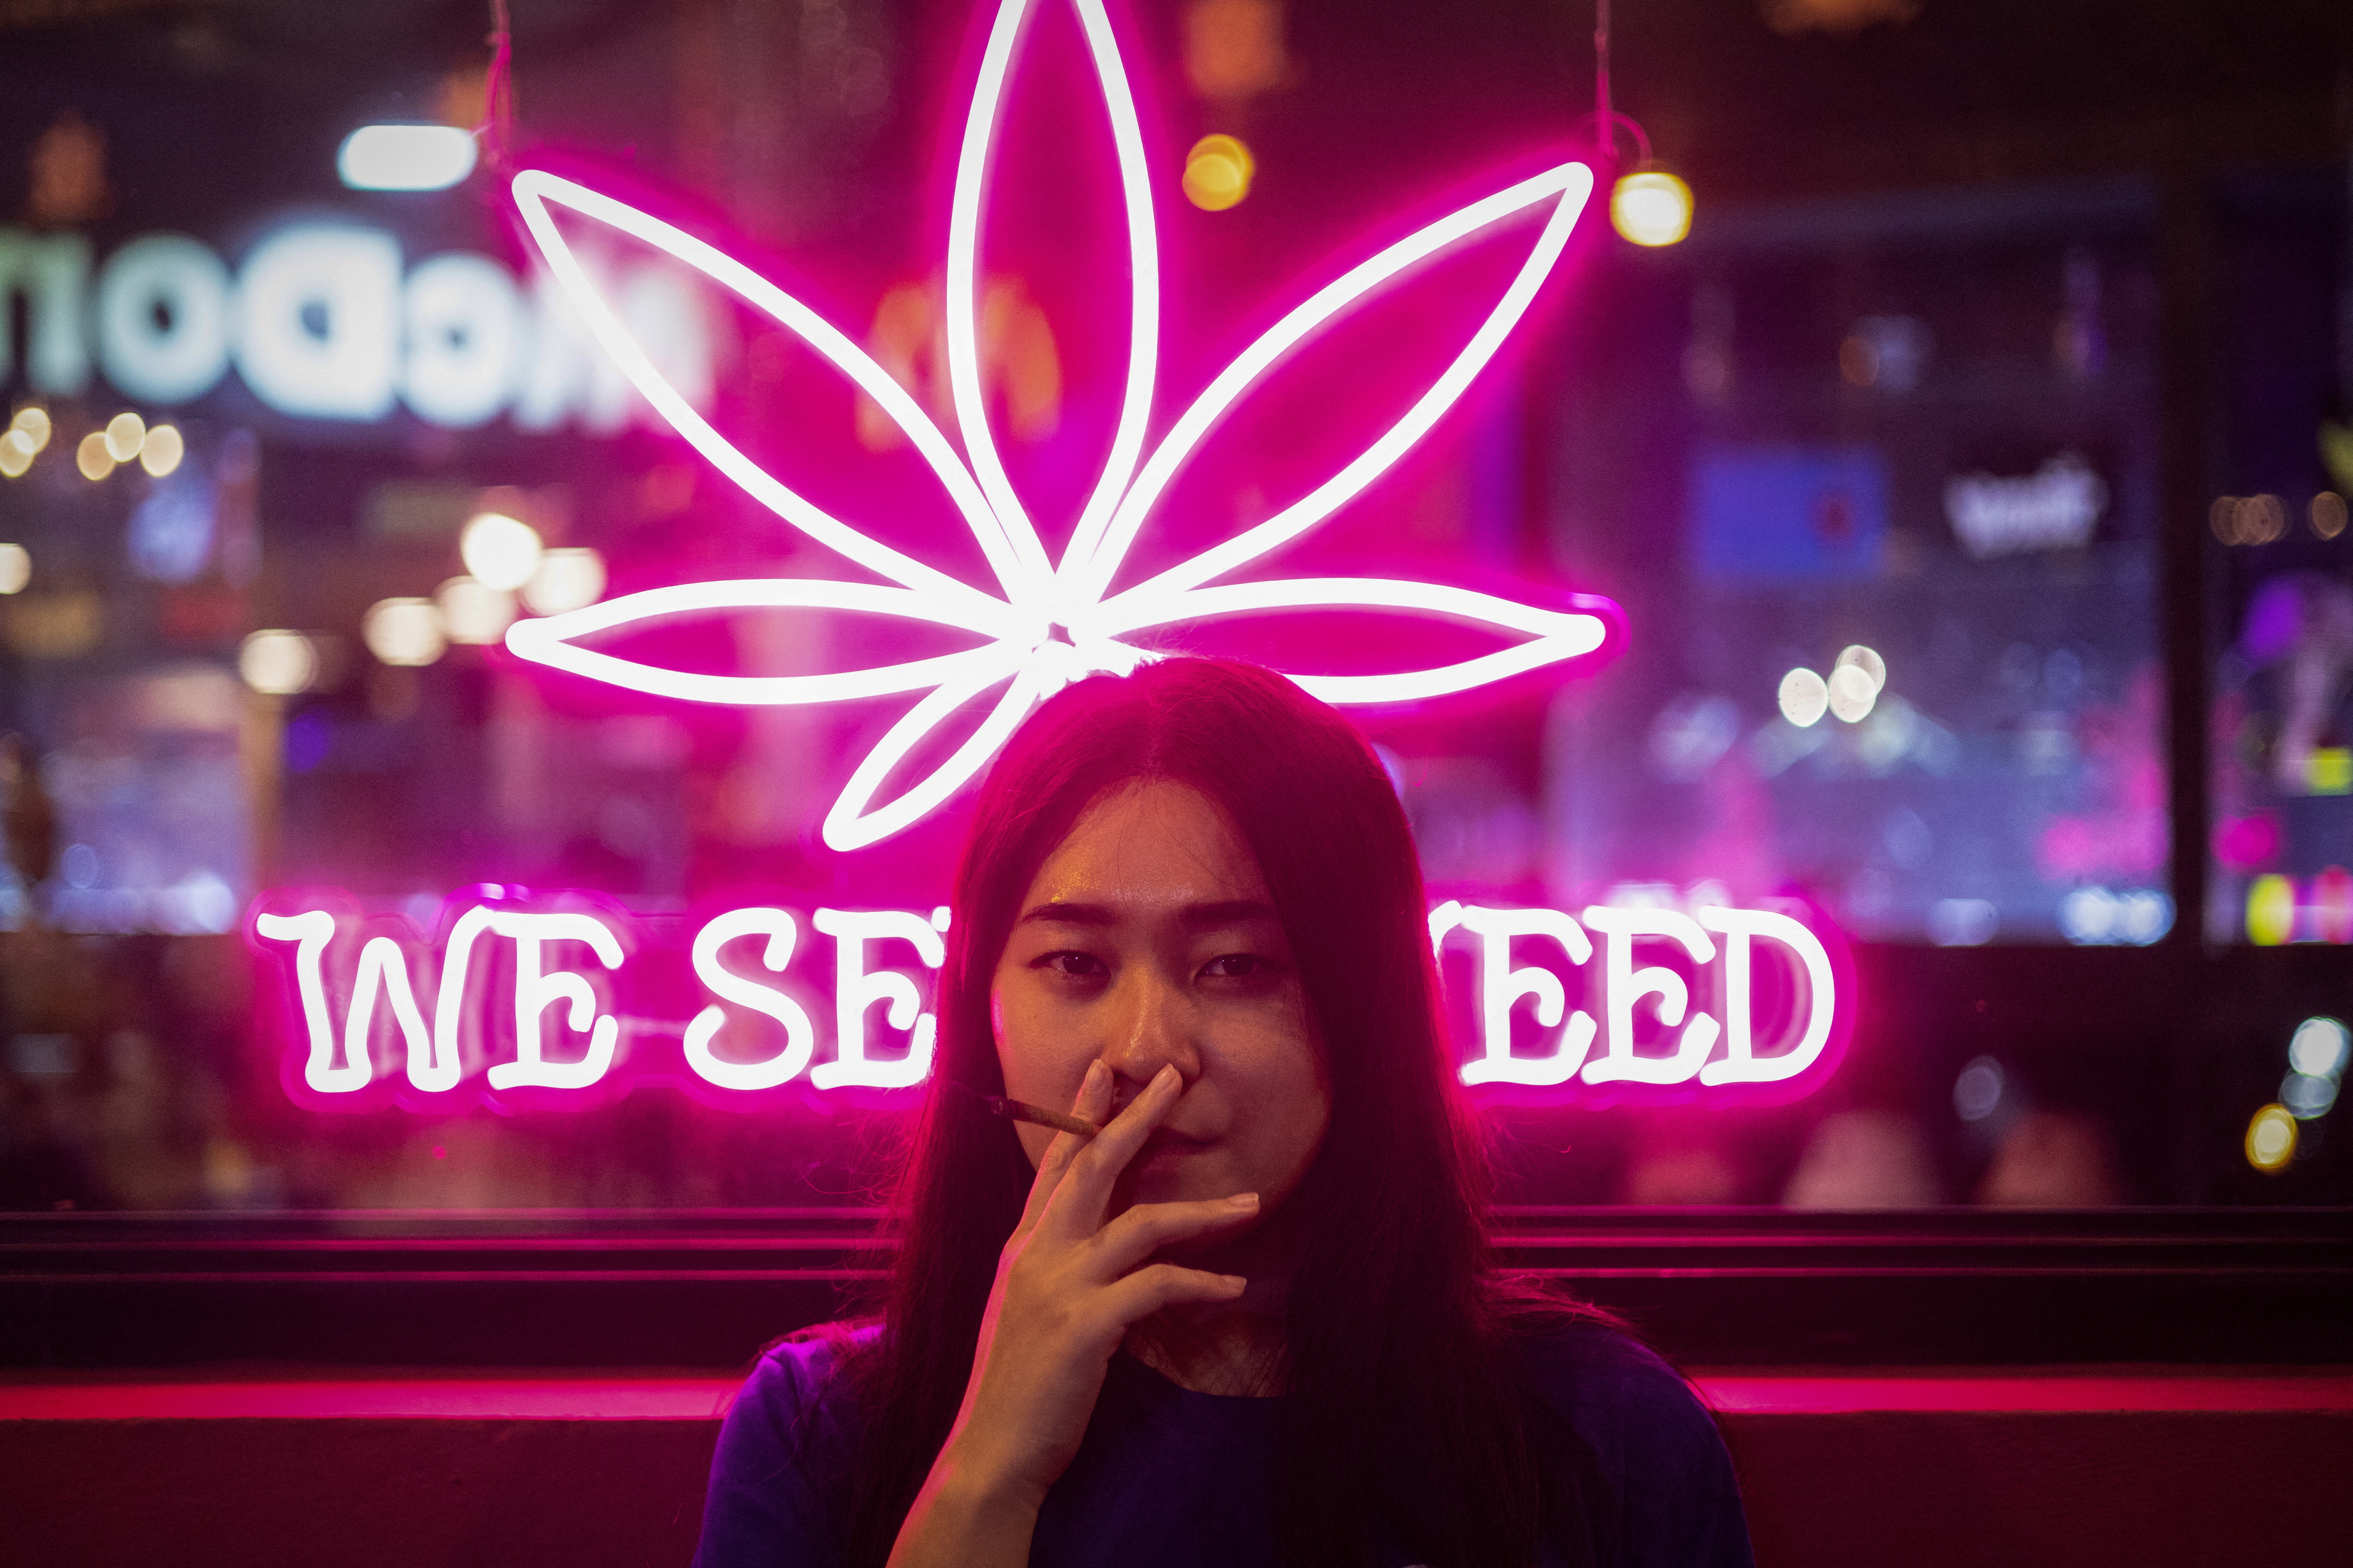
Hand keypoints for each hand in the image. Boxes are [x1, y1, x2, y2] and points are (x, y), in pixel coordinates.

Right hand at [887, 1060, 1256, 1563]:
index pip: (1054, 1165)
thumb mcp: (1024, 1311)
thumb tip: (1097, 1246)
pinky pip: (1158, 1285)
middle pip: (1094, 1165)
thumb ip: (1053, 1269)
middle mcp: (1037, 1253)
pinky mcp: (1087, 1324)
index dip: (1079, 1115)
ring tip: (1252, 1202)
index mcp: (1022, 1247)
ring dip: (1203, 1210)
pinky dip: (1202, 1281)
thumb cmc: (1016, 1386)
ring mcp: (1060, 1286)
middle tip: (1173, 1076)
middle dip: (1135, 1116)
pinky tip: (1234, 1284)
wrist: (991, 1451)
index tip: (1103, 1070)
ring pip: (1142, 1221)